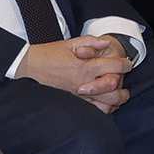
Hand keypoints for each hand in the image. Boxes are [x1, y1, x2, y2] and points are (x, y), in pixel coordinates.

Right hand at [15, 37, 133, 112]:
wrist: (26, 68)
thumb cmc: (47, 54)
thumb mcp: (70, 43)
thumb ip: (91, 42)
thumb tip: (108, 43)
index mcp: (85, 66)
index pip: (114, 66)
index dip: (125, 64)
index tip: (128, 64)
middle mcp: (84, 83)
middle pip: (114, 88)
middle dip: (123, 87)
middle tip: (126, 86)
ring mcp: (77, 95)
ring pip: (104, 103)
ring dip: (115, 101)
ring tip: (119, 98)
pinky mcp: (71, 103)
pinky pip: (91, 111)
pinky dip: (101, 110)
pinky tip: (104, 106)